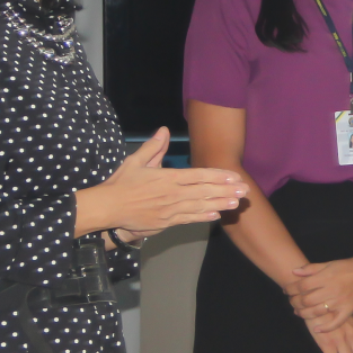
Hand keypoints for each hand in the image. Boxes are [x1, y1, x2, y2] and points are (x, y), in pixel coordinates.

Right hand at [75, 128, 247, 237]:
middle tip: (244, 190)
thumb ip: (153, 147)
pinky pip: (188, 219)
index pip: (198, 175)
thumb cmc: (121, 183)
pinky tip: (216, 216)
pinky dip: (203, 217)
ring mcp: (170, 209)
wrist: (107, 208)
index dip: (218, 176)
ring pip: (199, 206)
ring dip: (219, 204)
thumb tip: (164, 130)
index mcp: (167, 177)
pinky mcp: (166, 222)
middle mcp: (172, 194)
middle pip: (204, 191)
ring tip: (236, 203)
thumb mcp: (135, 161)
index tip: (234, 176)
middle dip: (226, 191)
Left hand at [288, 257, 352, 331]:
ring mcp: (340, 301)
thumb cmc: (347, 267)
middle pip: (306, 300)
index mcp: (325, 277)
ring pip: (316, 312)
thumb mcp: (328, 264)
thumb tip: (294, 272)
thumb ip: (310, 268)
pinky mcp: (349, 310)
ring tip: (299, 312)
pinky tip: (317, 329)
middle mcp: (331, 290)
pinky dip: (325, 328)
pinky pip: (335, 322)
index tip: (287, 291)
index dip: (291, 289)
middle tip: (292, 303)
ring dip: (304, 314)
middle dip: (295, 302)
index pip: (302, 286)